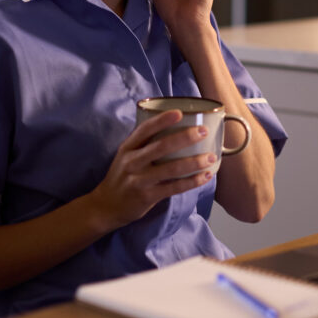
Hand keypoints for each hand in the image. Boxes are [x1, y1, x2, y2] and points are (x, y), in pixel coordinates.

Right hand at [86, 109, 216, 231]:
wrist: (106, 205)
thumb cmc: (123, 175)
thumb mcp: (127, 155)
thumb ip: (146, 143)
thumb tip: (178, 127)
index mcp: (128, 148)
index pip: (145, 129)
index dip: (162, 120)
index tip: (180, 112)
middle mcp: (132, 162)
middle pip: (161, 147)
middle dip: (185, 138)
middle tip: (203, 132)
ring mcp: (139, 180)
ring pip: (171, 169)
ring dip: (194, 162)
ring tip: (211, 157)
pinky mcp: (147, 196)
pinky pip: (174, 188)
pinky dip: (192, 182)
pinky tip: (206, 176)